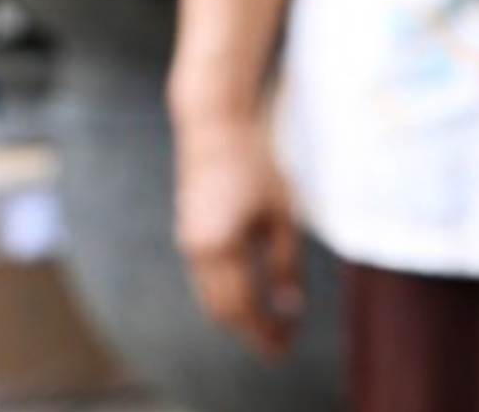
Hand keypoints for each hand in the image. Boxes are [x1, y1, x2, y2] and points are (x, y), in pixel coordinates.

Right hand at [173, 118, 303, 360]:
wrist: (213, 130)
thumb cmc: (256, 167)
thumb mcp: (281, 212)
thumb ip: (286, 261)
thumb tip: (290, 306)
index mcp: (223, 245)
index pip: (243, 306)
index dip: (264, 331)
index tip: (284, 348)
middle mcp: (198, 251)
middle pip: (222, 311)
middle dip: (251, 332)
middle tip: (280, 345)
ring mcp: (189, 245)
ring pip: (210, 299)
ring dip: (238, 318)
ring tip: (270, 326)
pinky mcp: (189, 238)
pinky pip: (206, 282)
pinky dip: (227, 297)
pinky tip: (251, 299)